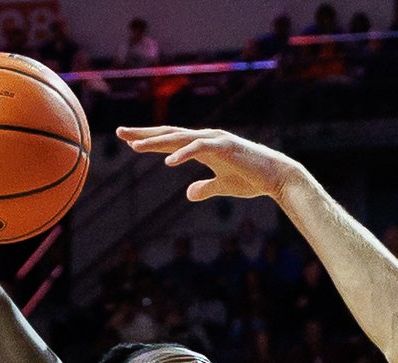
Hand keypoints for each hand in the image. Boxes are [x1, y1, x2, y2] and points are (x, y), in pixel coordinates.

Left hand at [117, 126, 302, 201]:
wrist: (278, 177)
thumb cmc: (253, 180)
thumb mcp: (224, 186)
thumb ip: (205, 188)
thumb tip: (189, 194)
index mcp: (204, 146)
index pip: (171, 140)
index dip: (149, 140)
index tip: (128, 141)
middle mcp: (206, 138)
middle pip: (169, 133)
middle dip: (144, 134)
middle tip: (119, 133)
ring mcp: (215, 140)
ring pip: (179, 138)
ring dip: (156, 141)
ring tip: (135, 146)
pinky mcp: (225, 147)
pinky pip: (199, 148)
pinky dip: (183, 153)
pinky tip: (168, 160)